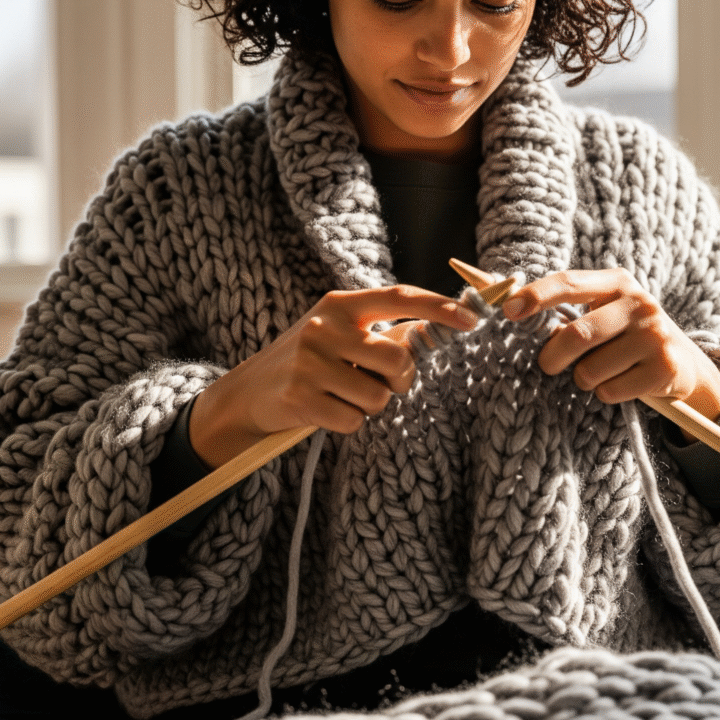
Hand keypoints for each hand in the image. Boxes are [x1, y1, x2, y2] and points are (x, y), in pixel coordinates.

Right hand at [190, 286, 479, 466]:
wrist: (248, 393)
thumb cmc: (308, 360)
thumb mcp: (339, 333)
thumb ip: (380, 332)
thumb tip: (436, 332)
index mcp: (340, 305)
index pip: (399, 297)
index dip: (438, 307)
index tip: (470, 319)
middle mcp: (325, 327)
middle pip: (397, 361)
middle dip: (398, 381)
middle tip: (376, 382)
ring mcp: (310, 362)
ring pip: (378, 398)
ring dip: (368, 405)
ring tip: (341, 395)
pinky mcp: (301, 398)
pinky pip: (354, 421)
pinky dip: (347, 422)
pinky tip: (324, 410)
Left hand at [501, 269, 719, 422]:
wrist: (682, 361)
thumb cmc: (624, 336)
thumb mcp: (602, 313)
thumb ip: (566, 313)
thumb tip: (515, 315)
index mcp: (617, 282)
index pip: (569, 283)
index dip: (536, 296)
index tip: (508, 310)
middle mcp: (640, 303)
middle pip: (577, 335)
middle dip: (552, 356)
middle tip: (547, 365)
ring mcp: (655, 335)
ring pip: (591, 370)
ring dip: (583, 379)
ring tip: (598, 373)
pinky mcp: (665, 367)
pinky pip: (611, 391)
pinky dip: (604, 393)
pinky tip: (620, 383)